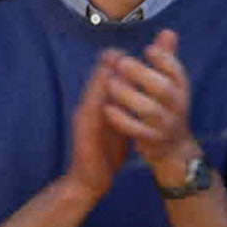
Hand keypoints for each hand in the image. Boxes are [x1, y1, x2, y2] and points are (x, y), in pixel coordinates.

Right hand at [69, 52, 129, 199]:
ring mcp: (85, 116)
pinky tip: (104, 84)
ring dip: (102, 73)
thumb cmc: (107, 153)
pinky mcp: (83, 129)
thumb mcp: (124, 124)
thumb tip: (144, 91)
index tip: (133, 51)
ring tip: (113, 58)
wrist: (90, 180)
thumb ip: (131, 106)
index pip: (109, 77)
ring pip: (93, 89)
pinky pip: (90, 109)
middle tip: (122, 47)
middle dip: (110, 62)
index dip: (119, 63)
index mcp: (101, 104)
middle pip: (99, 78)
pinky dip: (96, 95)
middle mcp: (91, 105)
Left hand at [103, 29, 198, 167]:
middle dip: (142, 74)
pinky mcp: (153, 141)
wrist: (173, 148)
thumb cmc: (167, 108)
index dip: (164, 59)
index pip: (176, 71)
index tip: (147, 50)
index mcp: (181, 88)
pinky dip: (122, 119)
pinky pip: (138, 131)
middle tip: (122, 62)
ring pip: (150, 110)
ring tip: (111, 83)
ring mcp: (166, 125)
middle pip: (163, 89)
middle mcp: (177, 106)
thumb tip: (168, 32)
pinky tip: (108, 108)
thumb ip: (166, 58)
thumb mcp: (169, 83)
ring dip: (128, 95)